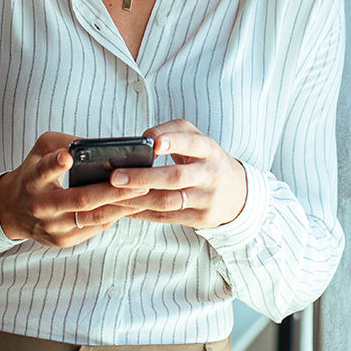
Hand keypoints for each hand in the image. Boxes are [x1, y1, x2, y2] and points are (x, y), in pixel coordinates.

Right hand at [0, 132, 152, 247]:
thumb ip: (66, 143)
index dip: (55, 163)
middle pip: (81, 200)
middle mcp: (41, 206)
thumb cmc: (33, 173)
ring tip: (146, 195)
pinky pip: (95, 228)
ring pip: (93, 218)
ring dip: (122, 207)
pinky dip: (114, 216)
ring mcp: (53, 227)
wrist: (11, 210)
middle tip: (141, 182)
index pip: (43, 170)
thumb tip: (102, 146)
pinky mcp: (63, 241)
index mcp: (32, 179)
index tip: (68, 156)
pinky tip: (134, 207)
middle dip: (113, 192)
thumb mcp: (41, 150)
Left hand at [113, 119, 248, 229]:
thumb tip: (140, 141)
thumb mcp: (197, 140)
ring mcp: (207, 199)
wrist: (238, 193)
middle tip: (115, 176)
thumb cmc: (206, 160)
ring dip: (138, 199)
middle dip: (143, 177)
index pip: (192, 143)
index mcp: (209, 149)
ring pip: (168, 201)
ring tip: (112, 194)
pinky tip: (124, 208)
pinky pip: (167, 217)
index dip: (172, 142)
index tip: (152, 144)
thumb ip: (170, 132)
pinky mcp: (201, 218)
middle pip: (175, 177)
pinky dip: (143, 213)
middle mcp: (210, 174)